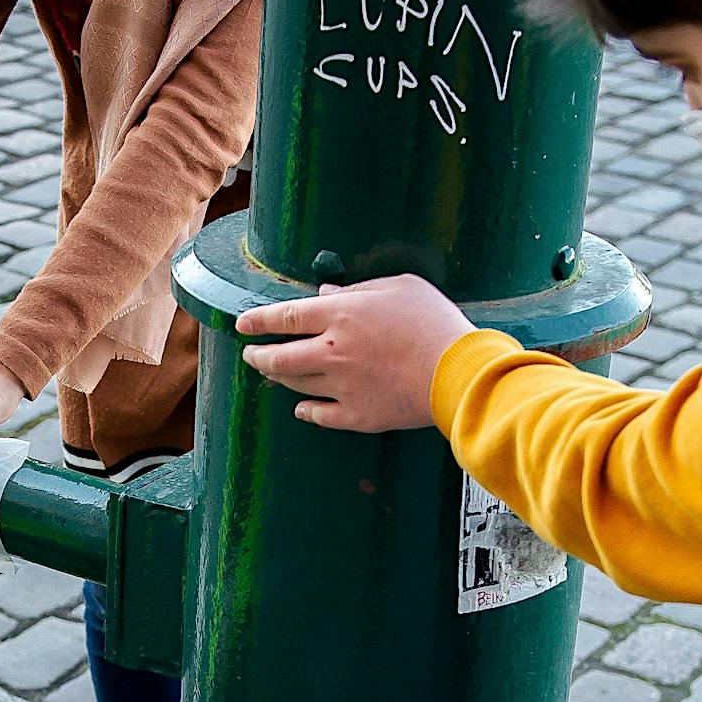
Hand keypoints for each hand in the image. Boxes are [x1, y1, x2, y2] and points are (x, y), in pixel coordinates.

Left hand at [236, 276, 473, 432]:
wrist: (459, 372)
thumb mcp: (401, 287)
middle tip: (251, 355)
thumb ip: (359, 287)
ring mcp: (340, 386)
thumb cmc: (435, 322)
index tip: (242, 324)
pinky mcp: (355, 415)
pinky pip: (319, 414)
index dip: (259, 320)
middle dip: (258, 356)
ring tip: (272, 374)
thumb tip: (326, 290)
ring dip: (279, 379)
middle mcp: (332, 352)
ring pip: (295, 384)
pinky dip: (305, 410)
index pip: (286, 316)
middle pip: (280, 357)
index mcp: (341, 315)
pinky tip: (301, 408)